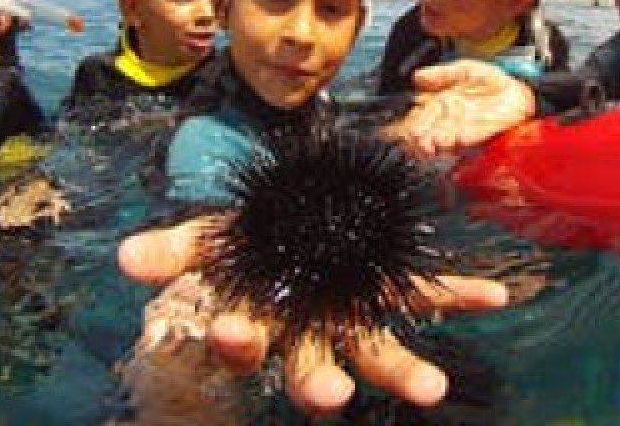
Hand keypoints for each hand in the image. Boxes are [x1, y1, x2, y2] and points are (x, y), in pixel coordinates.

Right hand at [118, 217, 508, 417]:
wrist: (291, 219)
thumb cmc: (245, 240)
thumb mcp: (207, 240)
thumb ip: (173, 249)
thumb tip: (127, 257)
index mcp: (260, 321)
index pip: (243, 340)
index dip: (237, 340)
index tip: (233, 332)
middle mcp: (308, 332)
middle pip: (314, 369)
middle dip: (322, 385)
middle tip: (331, 399)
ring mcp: (352, 316)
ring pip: (376, 351)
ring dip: (403, 370)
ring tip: (431, 387)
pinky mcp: (387, 292)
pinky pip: (425, 298)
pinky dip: (459, 297)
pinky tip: (493, 296)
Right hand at [395, 60, 536, 158]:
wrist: (515, 91)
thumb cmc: (488, 80)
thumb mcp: (463, 69)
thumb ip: (441, 73)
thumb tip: (418, 76)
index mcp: (439, 102)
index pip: (420, 116)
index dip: (414, 123)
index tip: (411, 129)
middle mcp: (448, 118)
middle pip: (428, 131)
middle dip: (422, 138)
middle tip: (419, 140)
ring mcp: (462, 128)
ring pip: (444, 139)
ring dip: (438, 143)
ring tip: (435, 142)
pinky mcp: (480, 134)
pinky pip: (468, 139)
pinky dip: (461, 140)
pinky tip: (456, 139)